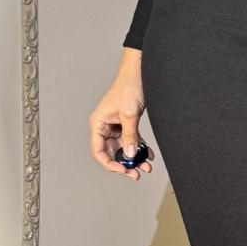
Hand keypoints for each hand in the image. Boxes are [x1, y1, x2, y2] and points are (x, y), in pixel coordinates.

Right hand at [90, 50, 153, 178]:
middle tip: (137, 173)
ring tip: (146, 166)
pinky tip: (148, 155)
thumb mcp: (129, 114)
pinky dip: (139, 148)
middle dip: (125, 164)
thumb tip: (129, 155)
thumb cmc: (129, 86)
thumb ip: (129, 136)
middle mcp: (104, 126)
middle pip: (111, 152)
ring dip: (134, 158)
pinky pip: (131, 140)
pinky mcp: (125, 123)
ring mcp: (115, 126)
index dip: (110, 164)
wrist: (140, 72)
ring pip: (123, 148)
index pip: (98, 151)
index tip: (124, 170)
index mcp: (98, 123)